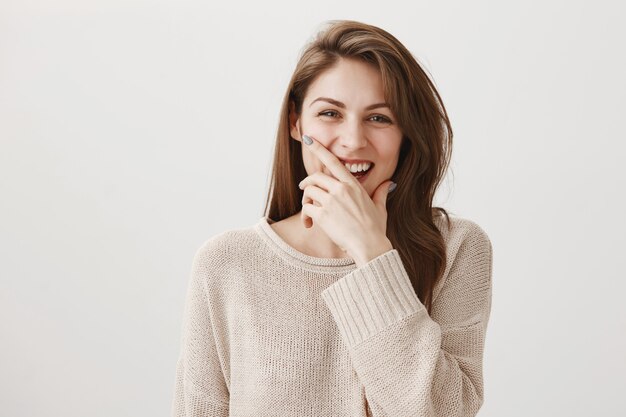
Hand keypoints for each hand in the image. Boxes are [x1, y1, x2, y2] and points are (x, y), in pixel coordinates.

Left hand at [298, 134, 394, 266]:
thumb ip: (381, 192)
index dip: (319, 148)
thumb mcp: (380, 208)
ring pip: (308, 191)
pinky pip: (306, 208)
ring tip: (309, 213)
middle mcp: (341, 189)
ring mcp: (332, 201)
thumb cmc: (375, 230)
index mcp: (353, 185)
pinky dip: (305, 215)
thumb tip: (389, 183)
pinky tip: (310, 224)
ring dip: (305, 201)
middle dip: (307, 183)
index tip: (309, 139)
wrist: (370, 247)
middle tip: (304, 190)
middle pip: (315, 176)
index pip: (333, 161)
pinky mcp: (323, 215)